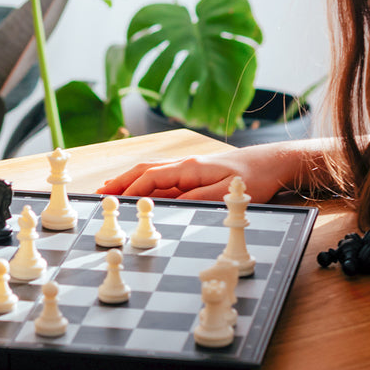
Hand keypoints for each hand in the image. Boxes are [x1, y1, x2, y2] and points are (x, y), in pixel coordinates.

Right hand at [97, 143, 291, 203]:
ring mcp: (188, 169)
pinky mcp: (194, 174)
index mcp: (190, 168)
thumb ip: (198, 199)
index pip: (151, 177)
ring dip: (129, 181)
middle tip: (98, 193)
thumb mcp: (227, 195)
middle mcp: (184, 165)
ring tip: (109, 190)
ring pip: (150, 173)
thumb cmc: (253, 180)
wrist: (272, 164)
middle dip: (120, 182)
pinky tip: (139, 191)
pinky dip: (144, 184)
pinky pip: (162, 179)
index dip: (130, 189)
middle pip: (144, 171)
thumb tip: (169, 205)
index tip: (112, 200)